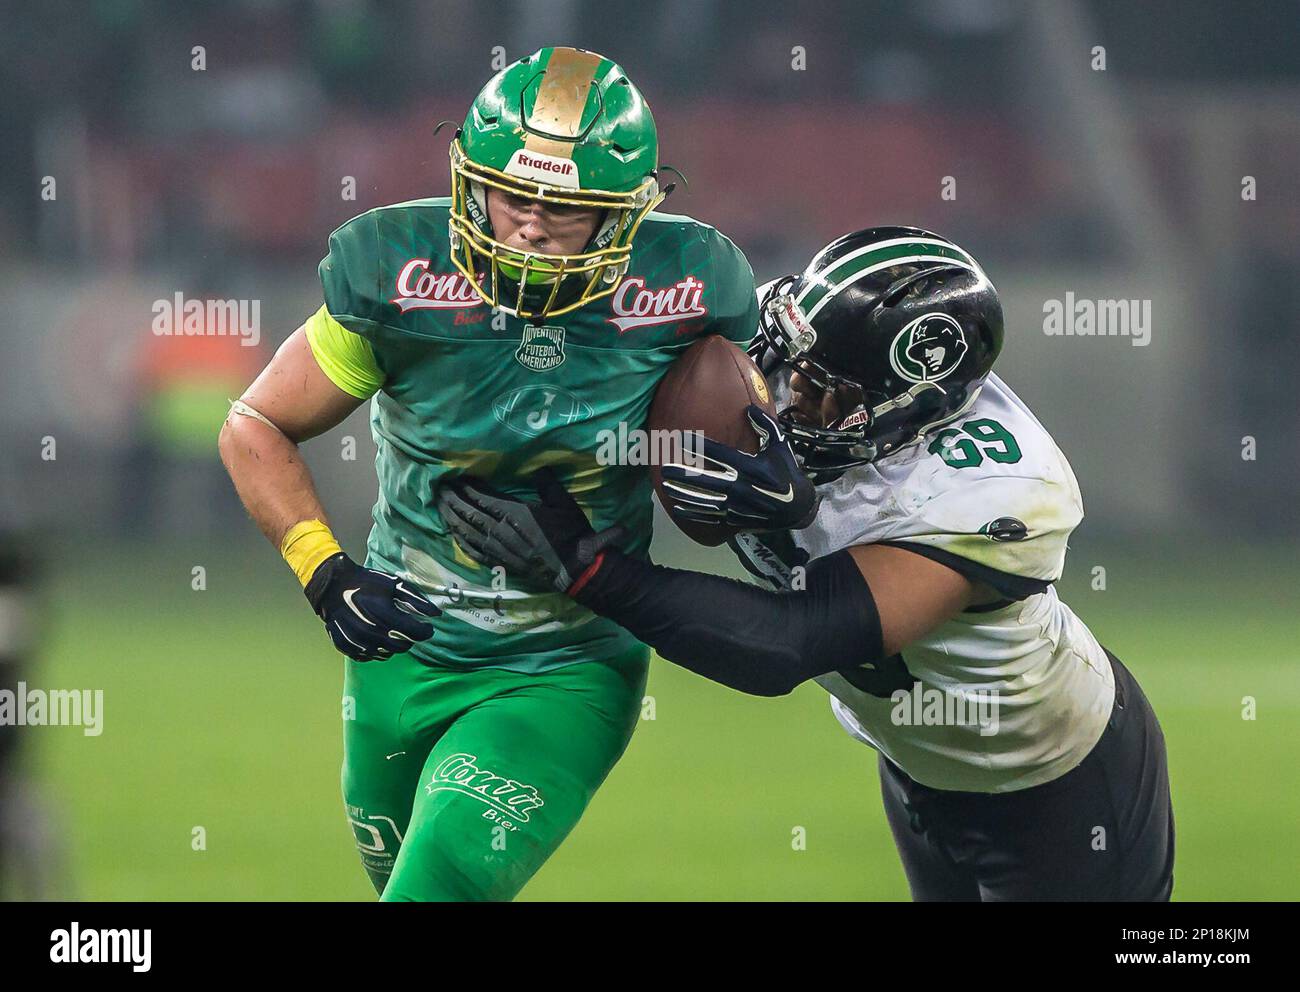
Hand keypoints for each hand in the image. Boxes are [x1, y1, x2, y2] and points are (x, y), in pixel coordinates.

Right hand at [304, 553, 438, 660]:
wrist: (332, 586)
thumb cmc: (366, 583)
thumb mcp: (394, 585)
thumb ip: (416, 600)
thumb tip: (437, 614)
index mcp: (384, 614)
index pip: (416, 633)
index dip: (426, 631)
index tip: (427, 627)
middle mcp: (371, 631)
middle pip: (403, 646)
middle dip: (410, 638)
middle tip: (407, 627)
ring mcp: (357, 641)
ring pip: (387, 653)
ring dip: (394, 644)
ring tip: (390, 629)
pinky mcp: (347, 647)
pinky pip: (370, 656)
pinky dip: (377, 649)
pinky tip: (376, 635)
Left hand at [435, 468, 624, 593]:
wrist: (573, 568)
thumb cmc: (570, 533)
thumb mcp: (563, 503)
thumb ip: (548, 484)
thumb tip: (539, 467)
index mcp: (514, 513)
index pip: (483, 498)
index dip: (467, 488)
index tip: (456, 478)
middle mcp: (501, 531)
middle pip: (470, 513)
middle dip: (453, 500)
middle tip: (440, 489)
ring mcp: (498, 548)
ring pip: (468, 532)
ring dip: (452, 518)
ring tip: (440, 507)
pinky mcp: (500, 562)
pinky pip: (474, 551)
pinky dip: (461, 541)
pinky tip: (453, 533)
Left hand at [660, 405, 818, 531]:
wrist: (797, 507)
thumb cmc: (787, 471)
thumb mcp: (780, 445)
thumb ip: (765, 425)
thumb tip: (748, 408)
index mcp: (753, 467)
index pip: (720, 455)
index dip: (700, 446)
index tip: (681, 438)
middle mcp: (744, 487)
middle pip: (707, 480)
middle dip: (684, 474)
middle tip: (665, 467)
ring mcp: (738, 505)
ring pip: (705, 500)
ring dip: (684, 494)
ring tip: (666, 486)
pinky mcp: (736, 518)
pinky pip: (711, 516)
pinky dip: (693, 513)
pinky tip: (677, 508)